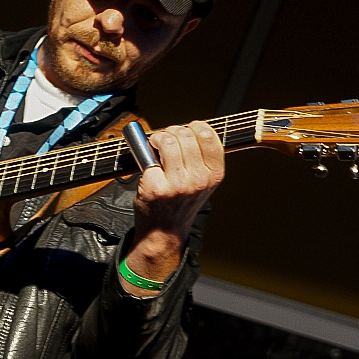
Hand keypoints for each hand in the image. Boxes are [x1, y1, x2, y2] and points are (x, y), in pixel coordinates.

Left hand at [122, 121, 223, 294]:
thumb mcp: (202, 182)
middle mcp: (199, 179)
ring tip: (155, 147)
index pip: (208, 135)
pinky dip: (144, 153)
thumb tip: (188, 129)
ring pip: (168, 140)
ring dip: (158, 138)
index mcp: (214, 174)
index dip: (193, 127)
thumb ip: (201, 157)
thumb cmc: (180, 203)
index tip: (185, 130)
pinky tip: (148, 162)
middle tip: (165, 141)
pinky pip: (149, 154)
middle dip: (172, 132)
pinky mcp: (156, 186)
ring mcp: (178, 183)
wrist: (163, 231)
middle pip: (185, 134)